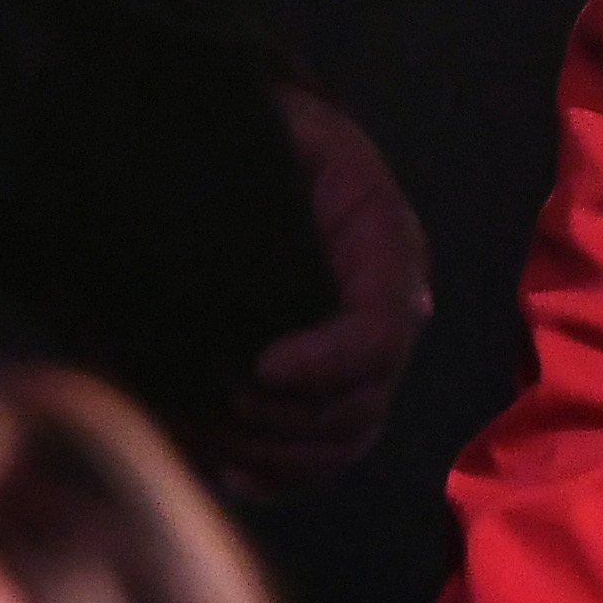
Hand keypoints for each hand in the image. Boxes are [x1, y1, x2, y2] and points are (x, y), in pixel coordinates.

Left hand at [203, 88, 428, 498]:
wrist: (246, 146)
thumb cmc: (258, 131)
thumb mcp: (278, 125)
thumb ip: (281, 167)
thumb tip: (261, 228)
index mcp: (382, 243)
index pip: (382, 329)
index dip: (329, 362)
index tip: (259, 366)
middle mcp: (389, 309)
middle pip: (364, 401)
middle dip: (289, 418)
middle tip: (218, 402)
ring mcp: (360, 355)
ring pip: (345, 438)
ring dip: (279, 452)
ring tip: (214, 434)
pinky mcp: (327, 385)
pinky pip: (320, 454)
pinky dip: (278, 476)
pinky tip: (229, 473)